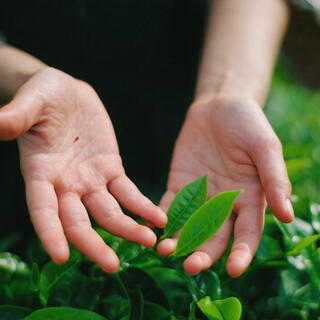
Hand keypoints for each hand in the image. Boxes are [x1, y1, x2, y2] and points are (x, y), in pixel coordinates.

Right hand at [0, 67, 166, 271]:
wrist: (66, 92)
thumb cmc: (42, 95)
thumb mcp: (30, 101)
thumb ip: (17, 116)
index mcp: (40, 173)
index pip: (42, 209)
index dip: (50, 232)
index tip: (61, 256)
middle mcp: (65, 184)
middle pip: (78, 222)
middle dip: (94, 244)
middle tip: (112, 266)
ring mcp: (91, 179)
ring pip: (108, 212)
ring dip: (127, 229)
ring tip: (150, 241)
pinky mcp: (111, 169)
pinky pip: (128, 192)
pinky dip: (142, 206)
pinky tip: (159, 218)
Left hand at [157, 97, 292, 276]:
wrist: (219, 107)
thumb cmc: (248, 124)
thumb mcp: (265, 147)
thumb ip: (274, 179)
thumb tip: (287, 215)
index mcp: (250, 199)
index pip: (247, 233)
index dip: (242, 253)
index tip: (234, 270)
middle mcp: (225, 204)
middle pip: (215, 236)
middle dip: (203, 254)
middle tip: (190, 266)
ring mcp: (201, 196)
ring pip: (189, 226)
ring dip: (178, 240)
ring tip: (165, 250)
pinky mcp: (180, 185)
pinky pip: (170, 206)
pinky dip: (160, 218)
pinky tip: (150, 228)